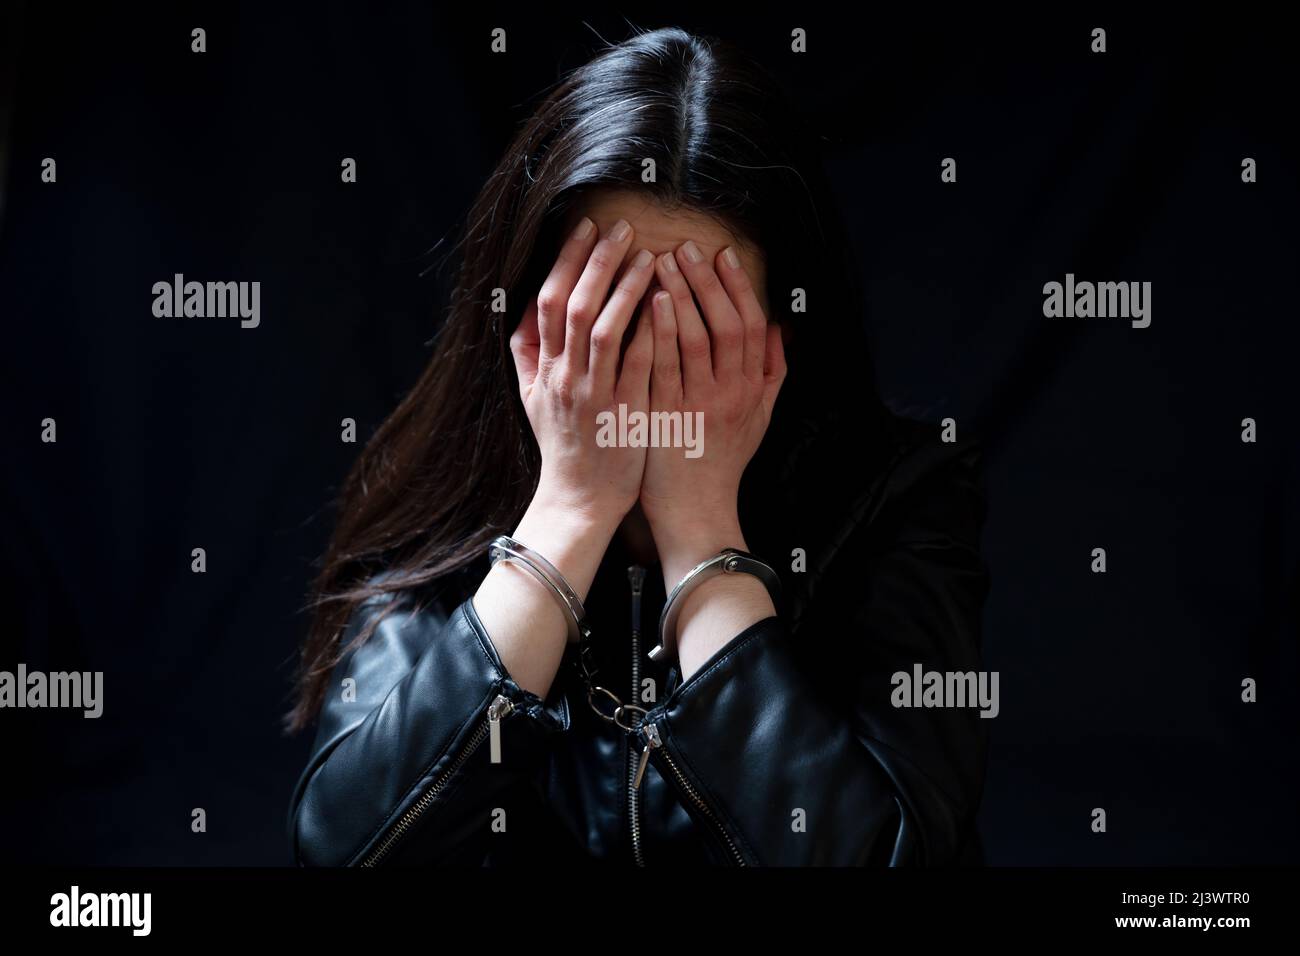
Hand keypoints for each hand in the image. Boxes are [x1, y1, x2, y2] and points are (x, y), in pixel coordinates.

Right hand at [509, 217, 655, 530]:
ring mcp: (593, 395)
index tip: (586, 229)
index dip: (566, 260)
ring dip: (625, 288)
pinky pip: (635, 364)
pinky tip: (665, 303)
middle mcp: (565, 377)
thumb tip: (525, 306)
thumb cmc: (563, 446)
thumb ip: (526, 352)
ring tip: (649, 255)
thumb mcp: (532, 398)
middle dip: (596, 261)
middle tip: (620, 227)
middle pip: (574, 306)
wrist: (579, 499)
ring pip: (602, 329)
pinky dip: (646, 330)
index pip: (549, 301)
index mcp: (545, 369)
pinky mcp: (623, 413)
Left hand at [640, 240, 785, 583]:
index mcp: (753, 389)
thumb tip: (781, 329)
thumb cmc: (723, 461)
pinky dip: (658, 332)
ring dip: (679, 297)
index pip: (752, 326)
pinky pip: (664, 367)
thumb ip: (773, 372)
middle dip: (707, 282)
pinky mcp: (668, 418)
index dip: (739, 287)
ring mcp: (700, 405)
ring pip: (695, 340)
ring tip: (660, 262)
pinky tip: (645, 304)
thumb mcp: (760, 417)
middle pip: (727, 325)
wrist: (696, 510)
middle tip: (687, 248)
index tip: (722, 255)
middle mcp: (732, 394)